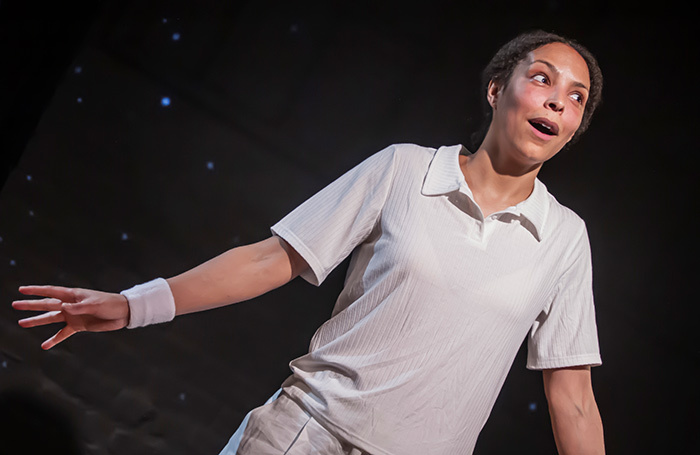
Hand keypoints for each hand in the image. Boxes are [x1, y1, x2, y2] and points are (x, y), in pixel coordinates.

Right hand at [12, 285, 129, 349]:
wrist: (122, 313)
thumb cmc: (110, 303)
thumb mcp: (95, 304)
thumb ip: (79, 306)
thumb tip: (63, 307)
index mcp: (73, 295)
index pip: (51, 292)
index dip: (36, 290)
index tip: (22, 290)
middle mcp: (70, 305)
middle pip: (46, 305)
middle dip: (31, 305)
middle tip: (15, 305)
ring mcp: (73, 316)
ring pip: (51, 318)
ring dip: (37, 321)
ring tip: (22, 323)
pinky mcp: (78, 326)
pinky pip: (63, 333)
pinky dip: (54, 339)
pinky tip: (44, 345)